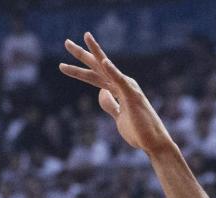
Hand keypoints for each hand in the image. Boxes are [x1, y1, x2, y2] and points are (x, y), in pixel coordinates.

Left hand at [60, 32, 173, 154]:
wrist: (152, 142)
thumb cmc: (138, 131)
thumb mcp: (118, 117)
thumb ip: (110, 104)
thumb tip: (101, 92)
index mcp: (117, 89)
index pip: (94, 77)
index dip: (78, 71)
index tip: (62, 65)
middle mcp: (121, 84)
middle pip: (97, 67)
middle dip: (81, 54)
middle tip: (66, 42)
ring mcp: (127, 88)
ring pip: (106, 69)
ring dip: (95, 53)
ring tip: (85, 37)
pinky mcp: (133, 96)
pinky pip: (120, 81)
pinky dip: (112, 71)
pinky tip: (104, 61)